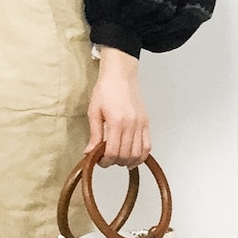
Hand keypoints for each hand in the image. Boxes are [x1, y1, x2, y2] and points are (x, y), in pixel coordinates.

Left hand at [85, 47, 150, 168]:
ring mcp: (141, 124)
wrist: (120, 75)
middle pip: (126, 155)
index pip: (113, 152)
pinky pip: (148, 145)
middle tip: (106, 159)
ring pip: (138, 153)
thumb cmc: (106, 90)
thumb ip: (94, 135)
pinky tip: (133, 157)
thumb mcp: (94, 112)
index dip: (105, 161)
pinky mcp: (146, 123)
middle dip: (115, 162)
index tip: (100, 161)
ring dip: (128, 161)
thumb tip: (89, 152)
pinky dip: (141, 155)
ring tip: (119, 159)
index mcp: (117, 122)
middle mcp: (131, 124)